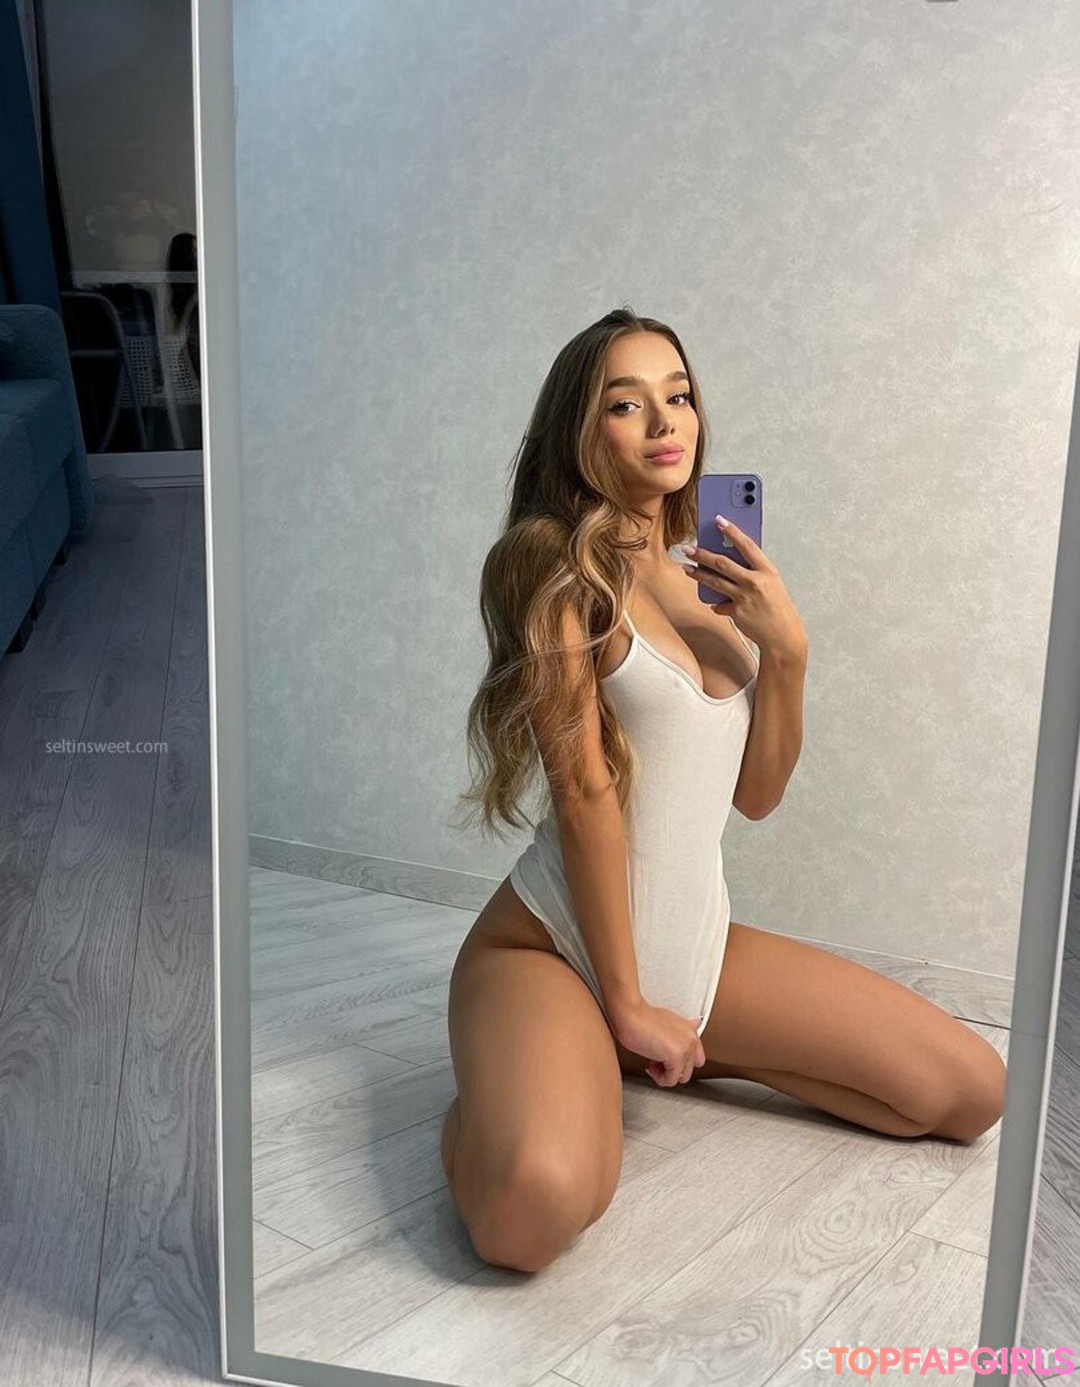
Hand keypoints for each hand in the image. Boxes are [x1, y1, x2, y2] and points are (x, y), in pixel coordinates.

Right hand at [612, 998, 705, 1087]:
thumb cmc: (641, 1017)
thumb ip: (678, 1032)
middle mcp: (691, 1038)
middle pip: (689, 1069)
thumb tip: (690, 1029)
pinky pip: (670, 1080)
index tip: (666, 1059)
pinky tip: (649, 1064)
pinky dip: (658, 1077)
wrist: (631, 1014)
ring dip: (665, 1074)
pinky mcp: (676, 1057)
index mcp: (690, 1029)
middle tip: (659, 1062)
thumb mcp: (665, 1021)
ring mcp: (686, 1048)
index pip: (697, 1056)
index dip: (680, 1062)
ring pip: (681, 1077)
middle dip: (674, 1070)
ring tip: (652, 1061)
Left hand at [681, 516, 807, 660]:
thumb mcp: (772, 584)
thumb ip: (754, 572)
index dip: (732, 531)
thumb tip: (731, 561)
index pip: (747, 545)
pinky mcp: (736, 612)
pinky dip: (716, 604)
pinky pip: (720, 605)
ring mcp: (744, 597)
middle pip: (723, 563)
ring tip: (686, 567)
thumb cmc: (778, 608)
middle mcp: (755, 582)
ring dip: (698, 573)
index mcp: (767, 571)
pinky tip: (712, 603)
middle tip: (688, 548)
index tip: (719, 520)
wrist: (783, 636)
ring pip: (715, 581)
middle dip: (702, 554)